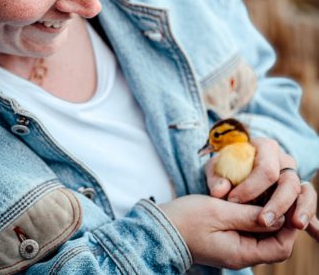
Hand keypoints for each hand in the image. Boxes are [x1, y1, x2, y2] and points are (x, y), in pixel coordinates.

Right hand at [159, 195, 296, 269]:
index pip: (280, 247)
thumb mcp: (218, 211)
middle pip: (276, 244)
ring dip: (269, 218)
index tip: (288, 201)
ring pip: (265, 237)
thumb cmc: (186, 219)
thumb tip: (278, 216)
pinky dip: (256, 217)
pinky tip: (253, 200)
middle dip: (282, 221)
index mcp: (240, 253)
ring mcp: (235, 248)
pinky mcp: (229, 240)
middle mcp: (241, 255)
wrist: (161, 227)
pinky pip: (251, 232)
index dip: (288, 225)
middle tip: (281, 195)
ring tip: (268, 194)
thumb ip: (249, 215)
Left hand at [206, 137, 317, 239]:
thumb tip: (220, 191)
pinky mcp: (298, 196)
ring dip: (303, 210)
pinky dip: (314, 223)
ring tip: (296, 225)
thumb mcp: (216, 168)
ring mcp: (293, 178)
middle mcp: (284, 161)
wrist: (232, 170)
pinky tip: (316, 236)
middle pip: (289, 182)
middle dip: (278, 203)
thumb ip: (216, 177)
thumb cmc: (225, 167)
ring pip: (305, 192)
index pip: (266, 168)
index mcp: (266, 148)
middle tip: (263, 221)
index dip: (251, 187)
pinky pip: (307, 207)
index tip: (233, 201)